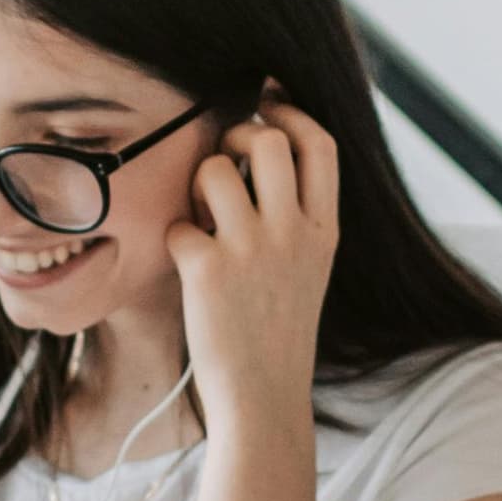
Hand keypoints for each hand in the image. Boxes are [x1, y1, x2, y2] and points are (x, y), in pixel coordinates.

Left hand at [169, 96, 338, 439]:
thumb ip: (299, 214)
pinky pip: (179, 223)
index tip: (268, 104)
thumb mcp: (310, 266)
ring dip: (198, 186)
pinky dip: (176, 238)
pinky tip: (187, 263)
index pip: (319, 143)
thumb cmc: (278, 328)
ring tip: (203, 218)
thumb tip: (264, 148)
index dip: (290, 112)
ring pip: (215, 170)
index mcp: (325, 229)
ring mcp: (251, 250)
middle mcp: (294, 233)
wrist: (264, 396)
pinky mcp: (207, 270)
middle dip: (236, 134)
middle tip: (225, 156)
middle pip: (268, 140)